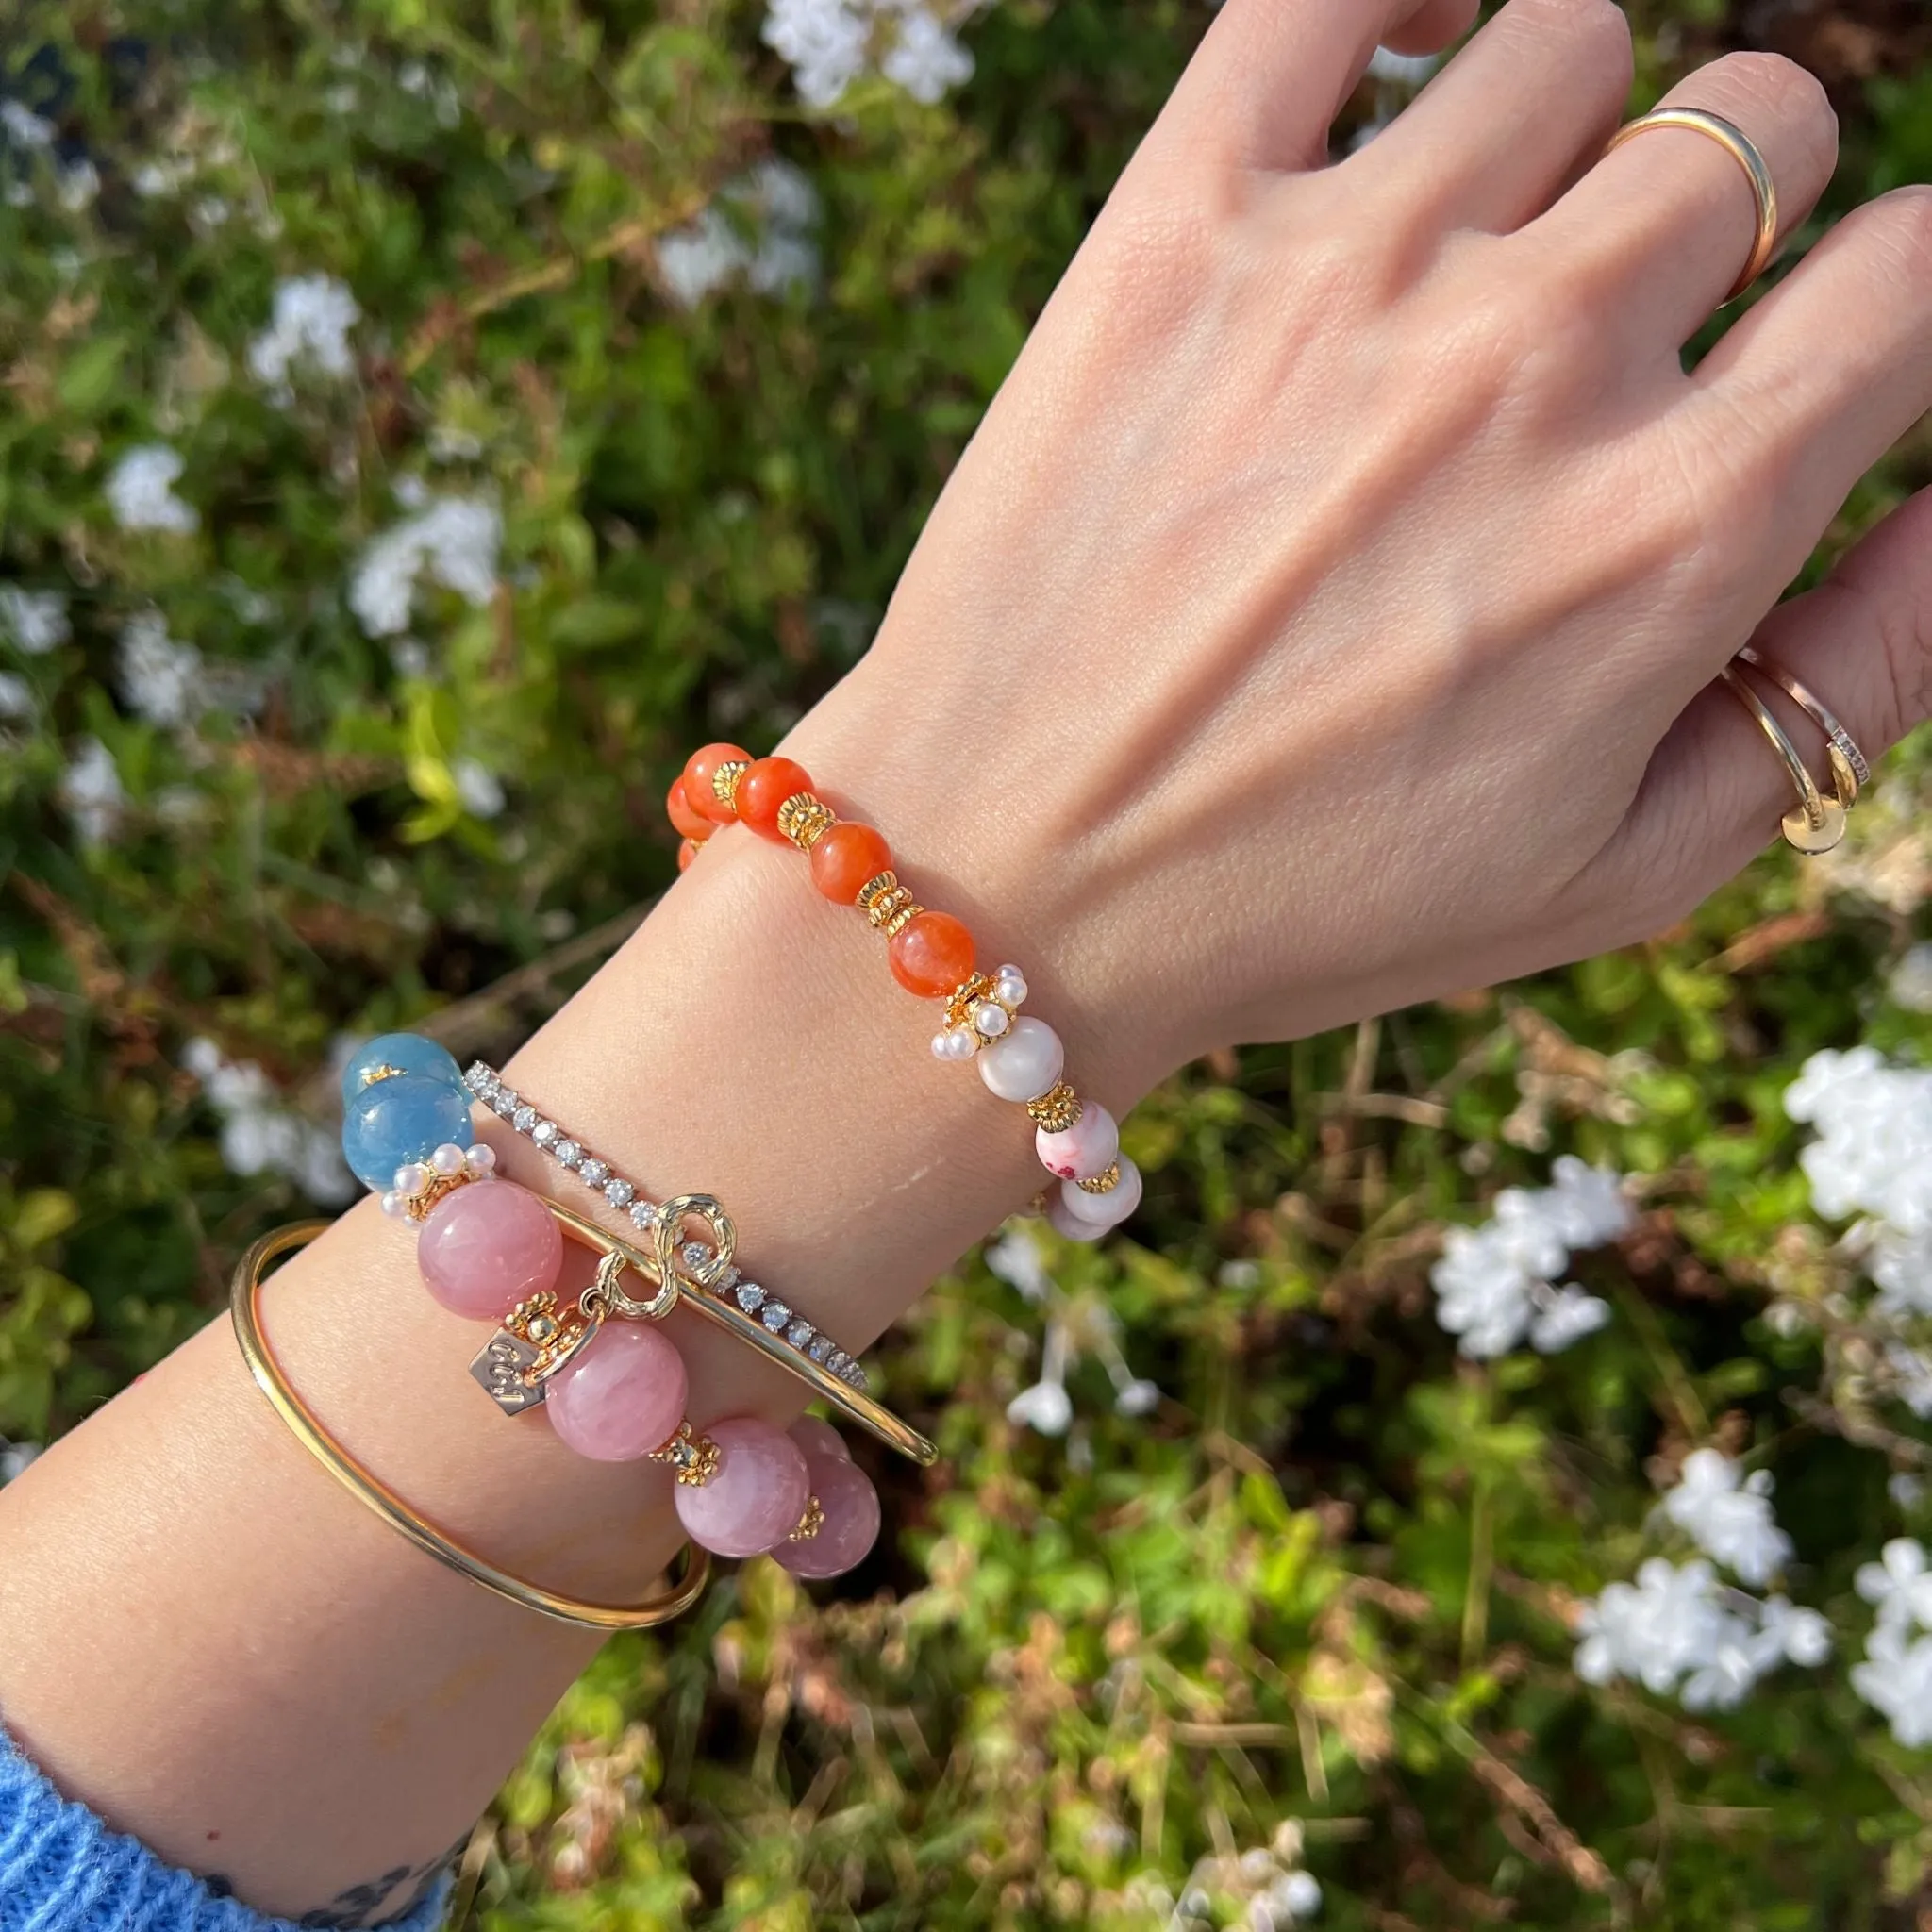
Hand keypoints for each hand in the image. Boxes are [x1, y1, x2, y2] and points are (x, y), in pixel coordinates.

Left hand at [785, 0, 1931, 1098]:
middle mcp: (1534, 361)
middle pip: (1757, 125)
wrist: (1017, 882)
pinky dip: (1390, 0)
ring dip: (1561, 138)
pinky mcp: (1175, 229)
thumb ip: (1852, 681)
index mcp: (1671, 525)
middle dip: (1728, 220)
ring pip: (1571, 42)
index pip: (1912, 275)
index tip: (1811, 349)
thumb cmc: (1317, 900)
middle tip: (1612, 338)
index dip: (1889, 302)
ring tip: (1474, 267)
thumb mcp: (1624, 870)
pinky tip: (1399, 80)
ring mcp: (1349, 270)